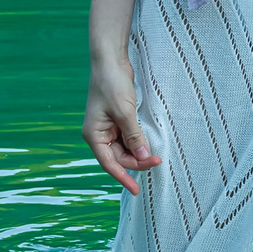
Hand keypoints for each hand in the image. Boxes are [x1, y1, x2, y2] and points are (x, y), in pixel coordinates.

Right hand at [83, 59, 161, 193]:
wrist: (110, 61)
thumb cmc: (112, 84)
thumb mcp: (125, 112)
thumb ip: (134, 136)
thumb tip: (143, 157)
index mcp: (94, 135)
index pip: (110, 163)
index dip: (123, 178)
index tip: (136, 190)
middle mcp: (99, 134)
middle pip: (119, 157)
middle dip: (138, 161)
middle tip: (158, 160)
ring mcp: (108, 127)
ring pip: (125, 149)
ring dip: (139, 152)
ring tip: (156, 155)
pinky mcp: (118, 120)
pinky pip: (129, 137)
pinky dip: (139, 142)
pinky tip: (149, 144)